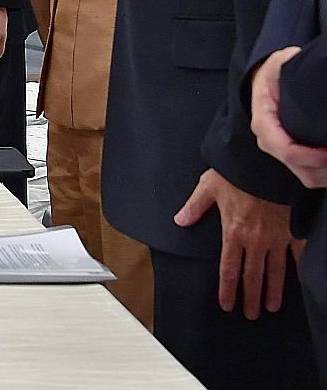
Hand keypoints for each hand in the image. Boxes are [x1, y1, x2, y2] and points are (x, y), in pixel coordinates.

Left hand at [174, 168, 303, 318]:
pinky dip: (299, 269)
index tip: (227, 305)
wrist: (265, 165)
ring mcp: (276, 237)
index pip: (229, 269)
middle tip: (251, 314)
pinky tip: (300, 281)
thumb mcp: (209, 186)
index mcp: (233, 232)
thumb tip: (180, 220)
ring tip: (272, 307)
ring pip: (275, 271)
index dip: (228, 289)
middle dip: (251, 297)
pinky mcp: (292, 231)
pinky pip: (297, 254)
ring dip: (273, 291)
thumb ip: (194, 206)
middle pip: (252, 276)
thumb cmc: (237, 173)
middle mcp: (255, 240)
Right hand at [252, 46, 326, 186]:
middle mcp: (270, 141)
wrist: (265, 80)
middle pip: (303, 171)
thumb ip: (288, 63)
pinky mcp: (291, 156)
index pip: (287, 150)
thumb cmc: (273, 73)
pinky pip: (311, 175)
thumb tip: (303, 64)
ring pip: (309, 177)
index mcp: (264, 123)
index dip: (313, 156)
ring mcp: (280, 151)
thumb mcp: (279, 63)